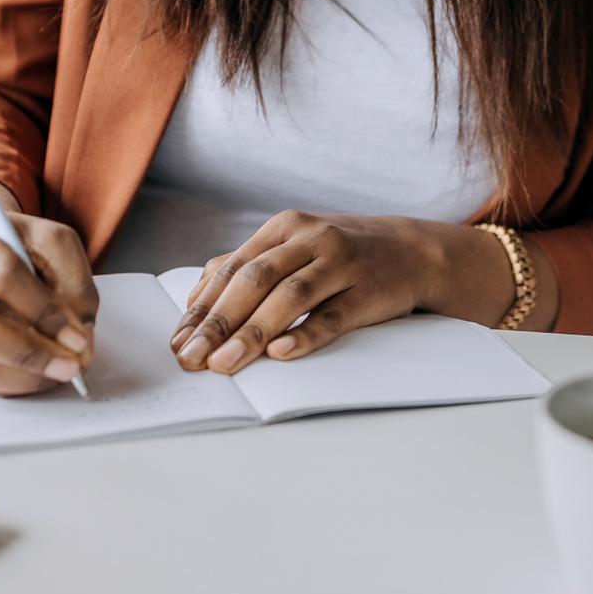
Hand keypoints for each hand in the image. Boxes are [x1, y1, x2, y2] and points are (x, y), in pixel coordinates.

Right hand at [0, 180, 98, 396]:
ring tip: (59, 371)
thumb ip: (74, 287)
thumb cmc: (18, 243)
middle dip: (27, 352)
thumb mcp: (55, 244)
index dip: (43, 310)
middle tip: (69, 365)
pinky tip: (39, 374)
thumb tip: (79, 343)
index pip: (1, 275)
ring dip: (23, 375)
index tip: (77, 336)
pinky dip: (13, 382)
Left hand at [168, 210, 556, 374]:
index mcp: (284, 228)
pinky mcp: (369, 291)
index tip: (178, 342)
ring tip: (224, 364)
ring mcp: (341, 263)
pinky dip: (306, 334)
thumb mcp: (295, 247)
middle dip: (218, 322)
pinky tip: (281, 353)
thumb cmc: (342, 255)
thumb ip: (249, 266)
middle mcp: (310, 240)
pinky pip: (333, 315)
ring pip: (289, 297)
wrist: (414, 250)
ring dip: (252, 333)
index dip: (201, 308)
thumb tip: (197, 297)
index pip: (232, 269)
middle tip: (191, 358)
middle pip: (254, 280)